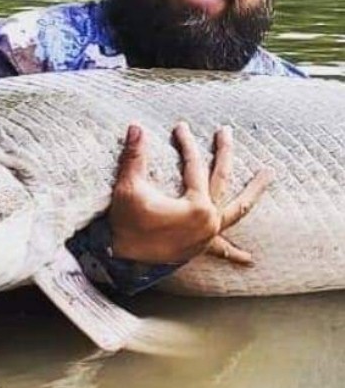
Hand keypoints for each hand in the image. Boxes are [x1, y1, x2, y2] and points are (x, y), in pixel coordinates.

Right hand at [107, 122, 271, 266]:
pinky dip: (235, 254)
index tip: (179, 127)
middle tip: (226, 132)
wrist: (120, 260)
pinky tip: (249, 260)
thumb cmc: (126, 224)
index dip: (186, 144)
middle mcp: (208, 220)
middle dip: (224, 152)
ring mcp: (207, 236)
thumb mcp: (129, 188)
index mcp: (196, 206)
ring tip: (269, 174)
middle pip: (222, 179)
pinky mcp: (199, 248)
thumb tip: (135, 127)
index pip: (194, 166)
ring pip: (237, 211)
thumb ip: (134, 157)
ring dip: (253, 192)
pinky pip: (221, 250)